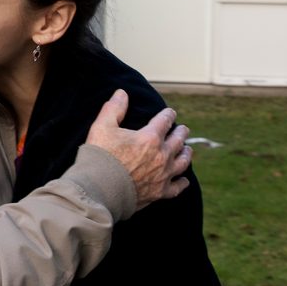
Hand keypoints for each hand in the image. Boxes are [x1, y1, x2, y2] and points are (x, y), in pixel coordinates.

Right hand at [84, 88, 191, 209]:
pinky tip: (184, 180)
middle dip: (181, 132)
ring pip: (182, 162)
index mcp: (150, 138)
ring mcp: (162, 176)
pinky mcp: (159, 193)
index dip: (168, 114)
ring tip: (187, 149)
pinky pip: (177, 187)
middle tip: (183, 129)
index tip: (170, 112)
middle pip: (178, 140)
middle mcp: (161, 156)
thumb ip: (114, 108)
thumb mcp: (102, 127)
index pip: (165, 121)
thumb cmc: (100, 157)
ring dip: (186, 153)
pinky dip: (182, 182)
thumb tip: (122, 93)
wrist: (98, 190)